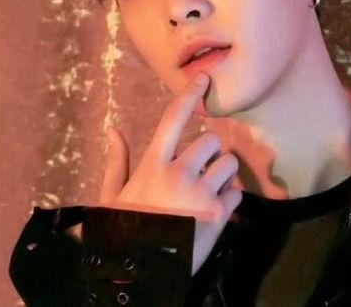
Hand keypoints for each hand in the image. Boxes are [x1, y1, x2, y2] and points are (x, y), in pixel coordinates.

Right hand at [99, 73, 241, 274]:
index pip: (173, 119)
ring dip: (223, 175)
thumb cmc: (125, 231)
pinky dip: (230, 201)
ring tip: (207, 192)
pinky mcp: (219, 215)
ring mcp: (200, 193)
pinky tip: (212, 213)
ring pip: (229, 164)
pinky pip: (237, 193)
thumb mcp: (114, 197)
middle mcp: (178, 173)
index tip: (203, 78)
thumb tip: (113, 130)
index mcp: (153, 165)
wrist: (140, 273)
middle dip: (210, 153)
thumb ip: (117, 162)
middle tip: (201, 171)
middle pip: (212, 140)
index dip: (189, 94)